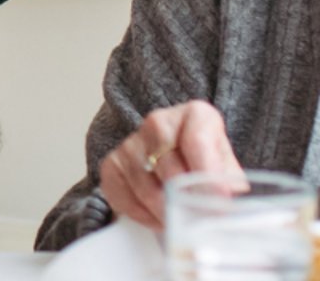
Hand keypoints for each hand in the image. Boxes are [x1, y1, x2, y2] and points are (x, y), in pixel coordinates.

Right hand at [99, 101, 241, 230]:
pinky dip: (142, 215)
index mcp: (194, 115)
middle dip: (186, 201)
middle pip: (170, 169)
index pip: (197, 141)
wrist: (174, 157)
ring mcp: (131, 142)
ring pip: (146, 187)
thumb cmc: (205, 162)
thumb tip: (230, 206)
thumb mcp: (226, 165)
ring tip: (181, 224)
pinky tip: (158, 219)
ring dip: (165, 213)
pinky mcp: (111, 164)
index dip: (208, 174)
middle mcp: (158, 122)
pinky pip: (123, 196)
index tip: (219, 200)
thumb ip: (229, 182)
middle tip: (201, 222)